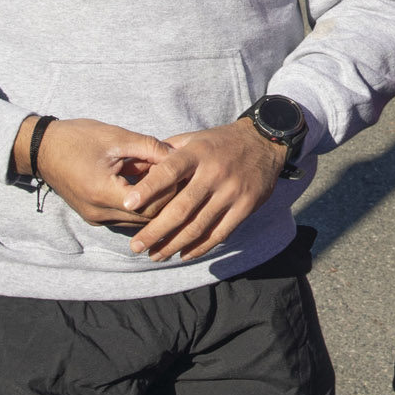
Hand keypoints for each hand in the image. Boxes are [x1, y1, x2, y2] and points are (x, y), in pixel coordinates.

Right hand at [19, 116, 178, 228]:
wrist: (42, 148)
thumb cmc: (78, 138)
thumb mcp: (117, 136)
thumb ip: (150, 147)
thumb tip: (179, 156)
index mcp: (103, 192)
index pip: (151, 206)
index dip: (170, 192)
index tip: (182, 175)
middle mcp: (98, 212)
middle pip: (146, 219)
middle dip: (166, 201)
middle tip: (182, 182)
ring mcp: (95, 218)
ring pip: (137, 222)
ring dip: (153, 205)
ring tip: (167, 184)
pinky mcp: (93, 216)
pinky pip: (124, 218)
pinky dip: (139, 206)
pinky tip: (148, 188)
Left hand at [125, 118, 286, 261]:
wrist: (266, 142)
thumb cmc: (221, 142)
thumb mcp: (194, 138)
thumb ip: (167, 153)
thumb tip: (136, 169)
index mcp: (198, 153)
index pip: (169, 171)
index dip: (148, 188)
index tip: (128, 205)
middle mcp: (214, 173)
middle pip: (181, 208)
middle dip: (155, 231)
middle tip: (135, 246)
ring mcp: (232, 192)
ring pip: (198, 226)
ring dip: (173, 245)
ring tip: (155, 255)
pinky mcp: (245, 207)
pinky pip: (219, 233)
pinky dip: (199, 247)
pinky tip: (183, 254)